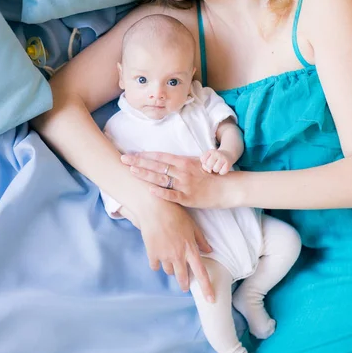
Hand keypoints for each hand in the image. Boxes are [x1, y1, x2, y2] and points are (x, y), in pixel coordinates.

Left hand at [121, 152, 240, 208]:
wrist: (228, 188)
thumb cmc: (212, 176)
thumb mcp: (197, 165)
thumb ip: (181, 163)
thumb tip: (165, 162)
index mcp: (184, 162)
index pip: (160, 156)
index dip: (145, 155)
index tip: (132, 153)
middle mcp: (182, 171)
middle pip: (157, 166)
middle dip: (139, 162)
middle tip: (123, 159)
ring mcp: (185, 185)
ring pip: (161, 179)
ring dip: (145, 175)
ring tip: (132, 171)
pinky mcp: (188, 198)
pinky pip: (172, 195)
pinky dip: (161, 193)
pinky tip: (149, 190)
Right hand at [134, 197, 214, 302]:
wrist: (155, 208)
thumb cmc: (176, 214)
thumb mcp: (192, 226)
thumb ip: (201, 240)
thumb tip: (209, 251)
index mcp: (190, 249)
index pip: (201, 273)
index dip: (206, 288)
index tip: (211, 300)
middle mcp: (178, 256)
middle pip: (182, 278)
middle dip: (184, 284)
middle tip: (185, 285)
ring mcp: (164, 256)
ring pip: (168, 271)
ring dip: (171, 269)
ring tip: (170, 259)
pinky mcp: (152, 254)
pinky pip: (155, 266)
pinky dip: (157, 263)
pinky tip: (158, 255)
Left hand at [200, 148, 232, 174]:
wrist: (228, 154)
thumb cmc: (215, 158)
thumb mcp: (208, 158)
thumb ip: (204, 164)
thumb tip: (209, 171)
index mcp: (210, 151)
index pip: (202, 159)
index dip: (204, 163)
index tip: (208, 161)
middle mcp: (217, 153)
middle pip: (208, 165)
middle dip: (210, 167)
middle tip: (213, 165)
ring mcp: (223, 158)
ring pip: (215, 169)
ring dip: (216, 170)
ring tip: (218, 166)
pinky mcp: (228, 163)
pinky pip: (222, 172)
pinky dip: (222, 172)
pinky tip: (223, 168)